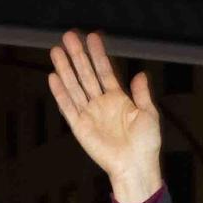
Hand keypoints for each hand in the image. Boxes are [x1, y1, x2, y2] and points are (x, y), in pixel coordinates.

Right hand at [46, 30, 162, 202]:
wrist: (136, 167)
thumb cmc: (146, 144)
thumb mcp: (148, 114)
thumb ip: (142, 94)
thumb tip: (140, 74)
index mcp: (118, 99)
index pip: (105, 71)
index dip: (98, 54)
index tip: (92, 36)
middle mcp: (101, 104)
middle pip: (86, 74)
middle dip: (78, 55)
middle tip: (69, 35)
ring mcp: (89, 114)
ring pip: (74, 86)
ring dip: (65, 69)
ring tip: (57, 50)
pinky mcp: (80, 127)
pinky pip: (68, 107)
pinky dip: (60, 93)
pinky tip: (53, 77)